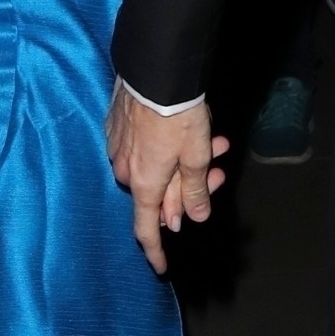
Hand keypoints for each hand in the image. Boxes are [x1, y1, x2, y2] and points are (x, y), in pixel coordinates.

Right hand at [106, 80, 227, 272]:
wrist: (154, 69)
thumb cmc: (177, 114)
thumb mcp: (196, 155)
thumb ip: (194, 190)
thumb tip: (193, 218)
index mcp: (144, 184)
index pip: (146, 229)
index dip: (154, 251)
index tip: (160, 267)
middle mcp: (125, 170)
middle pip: (158, 193)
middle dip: (189, 187)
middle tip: (217, 170)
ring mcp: (118, 147)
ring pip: (154, 167)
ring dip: (183, 162)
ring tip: (214, 139)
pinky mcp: (117, 125)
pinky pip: (142, 147)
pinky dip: (164, 146)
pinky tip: (185, 128)